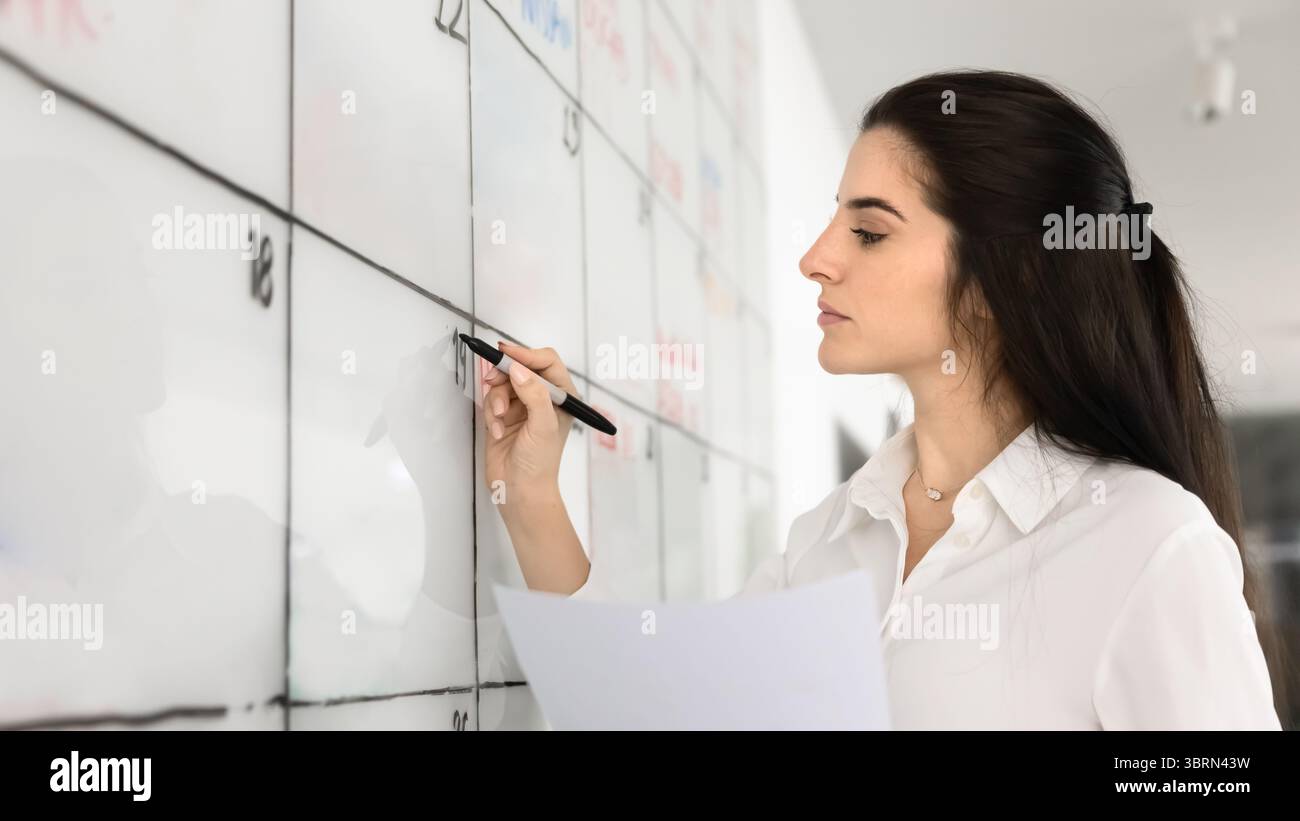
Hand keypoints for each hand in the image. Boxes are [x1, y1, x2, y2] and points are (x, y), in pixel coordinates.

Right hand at [481, 342, 577, 503]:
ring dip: (496, 399)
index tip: (506, 353)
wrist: (520, 491)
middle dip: (505, 375)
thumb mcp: (542, 426)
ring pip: (503, 384)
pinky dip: (491, 414)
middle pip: (521, 369)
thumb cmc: (540, 464)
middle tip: (492, 379)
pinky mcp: (503, 417)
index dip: (526, 354)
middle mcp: (543, 398)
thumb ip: (533, 395)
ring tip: (498, 418)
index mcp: (562, 397)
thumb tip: (519, 370)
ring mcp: (522, 407)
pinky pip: (491, 401)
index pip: (546, 362)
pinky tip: (496, 431)